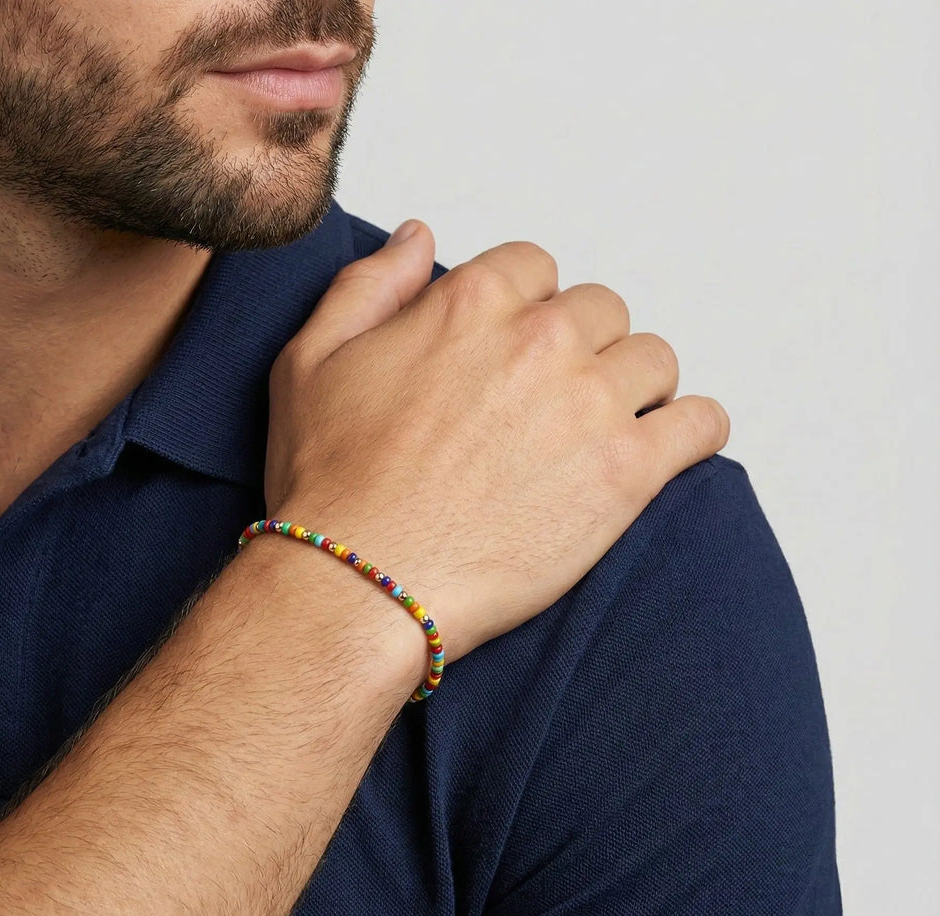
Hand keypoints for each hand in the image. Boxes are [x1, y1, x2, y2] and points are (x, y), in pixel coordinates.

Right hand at [264, 220, 729, 664]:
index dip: (526, 308)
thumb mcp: (312, 360)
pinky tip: (668, 446)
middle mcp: (542, 339)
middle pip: (601, 311)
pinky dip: (694, 429)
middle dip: (581, 346)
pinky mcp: (627, 473)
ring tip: (603, 429)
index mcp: (473, 302)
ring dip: (634, 385)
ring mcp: (592, 404)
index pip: (536, 268)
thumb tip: (422, 236)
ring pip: (654, 359)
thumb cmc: (331, 483)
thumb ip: (372, 284)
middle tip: (553, 400)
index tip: (515, 351)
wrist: (361, 581)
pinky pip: (701, 424)